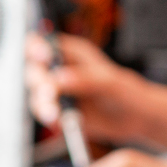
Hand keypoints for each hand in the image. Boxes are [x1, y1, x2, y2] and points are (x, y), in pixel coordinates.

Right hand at [26, 33, 153, 146]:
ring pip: (36, 94)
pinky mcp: (57, 111)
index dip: (36, 47)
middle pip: (34, 70)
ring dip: (42, 104)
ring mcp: (56, 91)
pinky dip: (49, 118)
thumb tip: (59, 79)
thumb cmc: (125, 91)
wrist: (133, 119)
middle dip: (38, 81)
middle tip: (49, 93)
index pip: (42, 43)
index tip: (43, 57)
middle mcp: (59, 69)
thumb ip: (84, 79)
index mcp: (71, 52)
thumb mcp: (109, 82)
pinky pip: (44, 113)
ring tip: (54, 114)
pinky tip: (59, 123)